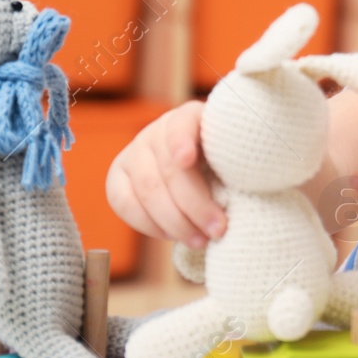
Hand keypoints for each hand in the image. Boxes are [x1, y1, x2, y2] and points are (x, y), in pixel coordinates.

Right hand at [106, 99, 226, 247]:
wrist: (200, 170)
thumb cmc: (225, 164)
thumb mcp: (235, 157)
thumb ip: (238, 164)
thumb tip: (239, 193)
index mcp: (190, 117)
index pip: (181, 126)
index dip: (182, 141)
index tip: (187, 159)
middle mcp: (157, 131)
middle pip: (168, 170)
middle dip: (194, 206)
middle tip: (218, 230)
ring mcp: (134, 153)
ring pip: (146, 190)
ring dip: (174, 222)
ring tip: (200, 240)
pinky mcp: (117, 177)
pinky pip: (123, 203)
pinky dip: (148, 225)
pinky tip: (171, 236)